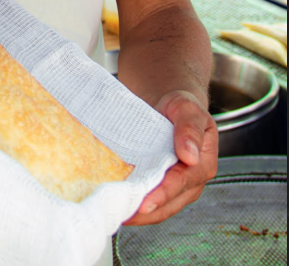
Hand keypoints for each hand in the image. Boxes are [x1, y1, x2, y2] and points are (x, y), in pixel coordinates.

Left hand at [125, 90, 218, 225]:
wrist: (169, 104)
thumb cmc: (181, 107)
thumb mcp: (187, 109)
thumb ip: (189, 129)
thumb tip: (191, 156)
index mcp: (202, 163)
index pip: (181, 183)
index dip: (162, 195)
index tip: (143, 204)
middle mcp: (191, 180)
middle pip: (168, 204)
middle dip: (145, 212)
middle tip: (121, 213)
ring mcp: (176, 186)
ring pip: (158, 209)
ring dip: (137, 214)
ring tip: (115, 212)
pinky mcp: (160, 186)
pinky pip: (148, 200)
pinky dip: (133, 204)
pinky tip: (116, 203)